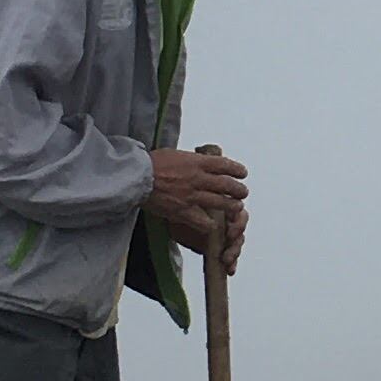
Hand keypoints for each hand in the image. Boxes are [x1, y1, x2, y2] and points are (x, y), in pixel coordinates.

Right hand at [150, 147, 249, 267]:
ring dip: (232, 206)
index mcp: (197, 163)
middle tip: (243, 192)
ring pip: (220, 203)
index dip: (237, 170)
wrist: (137, 177)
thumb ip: (191, 160)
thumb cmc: (152, 163)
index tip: (243, 173)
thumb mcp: (175, 154)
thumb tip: (201, 161)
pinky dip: (210, 225)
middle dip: (239, 189)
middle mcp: (198, 179)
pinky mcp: (183, 211)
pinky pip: (203, 222)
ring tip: (236, 208)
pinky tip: (213, 226)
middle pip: (227, 185)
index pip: (225, 165)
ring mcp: (192, 196)